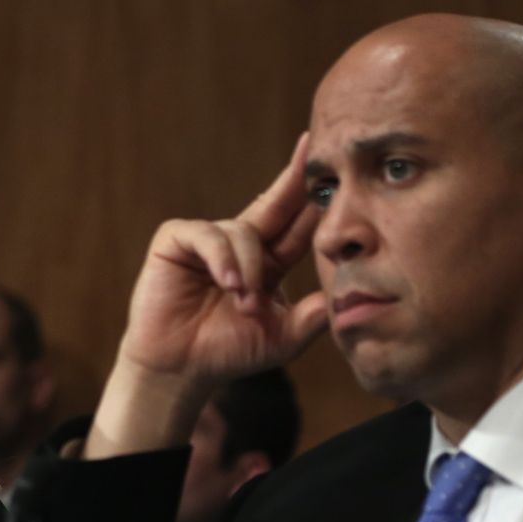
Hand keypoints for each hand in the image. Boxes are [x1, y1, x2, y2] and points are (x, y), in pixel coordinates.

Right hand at [87, 136, 330, 457]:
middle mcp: (240, 243)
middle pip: (275, 204)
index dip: (316, 200)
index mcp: (269, 261)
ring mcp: (208, 240)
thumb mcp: (282, 339)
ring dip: (250, 269)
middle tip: (309, 152)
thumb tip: (345, 297)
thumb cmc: (228, 353)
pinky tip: (227, 283)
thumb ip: (312, 318)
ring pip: (242, 232)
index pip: (299, 226)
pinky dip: (221, 258)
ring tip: (246, 304)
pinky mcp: (176, 241)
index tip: (339, 172)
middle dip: (294, 180)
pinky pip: (207, 235)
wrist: (180, 369)